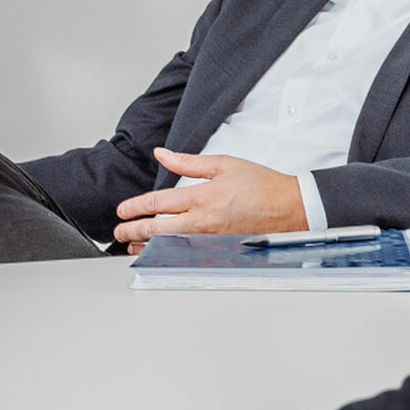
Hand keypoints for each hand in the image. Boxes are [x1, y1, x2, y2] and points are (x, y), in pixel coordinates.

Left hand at [111, 149, 306, 250]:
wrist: (290, 208)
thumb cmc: (261, 185)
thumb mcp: (223, 163)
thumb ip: (187, 162)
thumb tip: (161, 154)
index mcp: (202, 197)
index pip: (157, 203)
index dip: (135, 207)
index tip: (122, 210)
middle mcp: (203, 221)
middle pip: (156, 230)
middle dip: (132, 231)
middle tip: (119, 230)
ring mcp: (210, 240)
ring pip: (168, 247)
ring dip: (146, 246)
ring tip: (132, 244)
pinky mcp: (219, 252)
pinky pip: (186, 255)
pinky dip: (168, 255)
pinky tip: (159, 253)